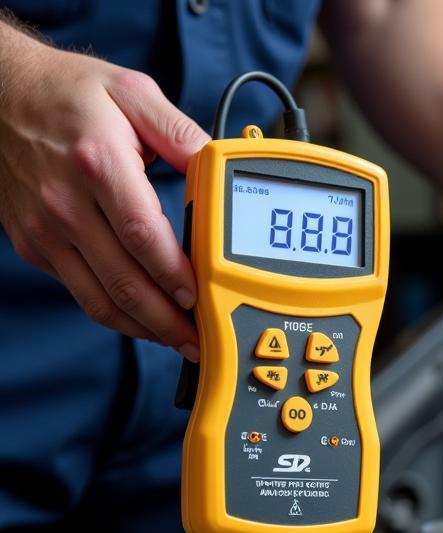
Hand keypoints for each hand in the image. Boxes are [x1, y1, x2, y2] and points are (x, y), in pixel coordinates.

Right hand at [0, 27, 207, 357]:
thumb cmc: (68, 93)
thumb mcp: (132, 92)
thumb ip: (180, 133)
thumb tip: (219, 165)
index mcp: (97, 162)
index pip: (141, 235)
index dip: (173, 274)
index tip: (200, 296)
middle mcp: (66, 203)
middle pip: (124, 281)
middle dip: (167, 320)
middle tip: (201, 339)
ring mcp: (47, 229)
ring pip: (101, 300)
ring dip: (145, 330)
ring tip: (179, 341)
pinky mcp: (35, 246)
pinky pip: (82, 294)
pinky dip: (117, 315)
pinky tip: (146, 321)